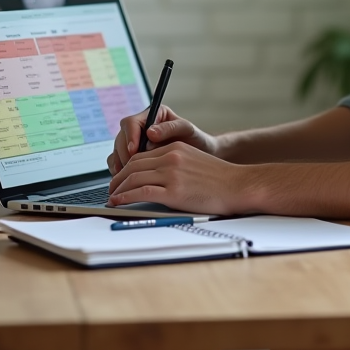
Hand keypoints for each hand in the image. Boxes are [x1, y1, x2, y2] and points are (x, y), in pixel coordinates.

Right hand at [106, 105, 219, 174]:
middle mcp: (140, 128)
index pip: (131, 123)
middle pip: (121, 138)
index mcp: (152, 116)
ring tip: (128, 176)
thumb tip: (150, 133)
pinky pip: (119, 161)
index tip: (135, 150)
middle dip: (124, 153)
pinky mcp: (133, 157)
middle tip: (131, 167)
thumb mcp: (187, 130)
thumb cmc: (196, 139)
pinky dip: (120, 170)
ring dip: (120, 163)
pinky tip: (127, 180)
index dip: (130, 136)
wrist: (201, 154)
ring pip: (118, 151)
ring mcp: (135, 142)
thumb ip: (170, 128)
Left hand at [107, 142, 250, 214]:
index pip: (141, 155)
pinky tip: (119, 202)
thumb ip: (174, 164)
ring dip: (118, 188)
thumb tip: (153, 178)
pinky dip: (125, 197)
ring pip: (134, 178)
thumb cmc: (220, 179)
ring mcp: (172, 173)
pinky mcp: (174, 191)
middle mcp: (171, 157)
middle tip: (111, 188)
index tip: (120, 177)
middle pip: (133, 165)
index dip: (126, 167)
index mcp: (175, 148)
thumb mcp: (194, 162)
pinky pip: (141, 192)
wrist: (238, 186)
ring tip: (112, 197)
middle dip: (118, 178)